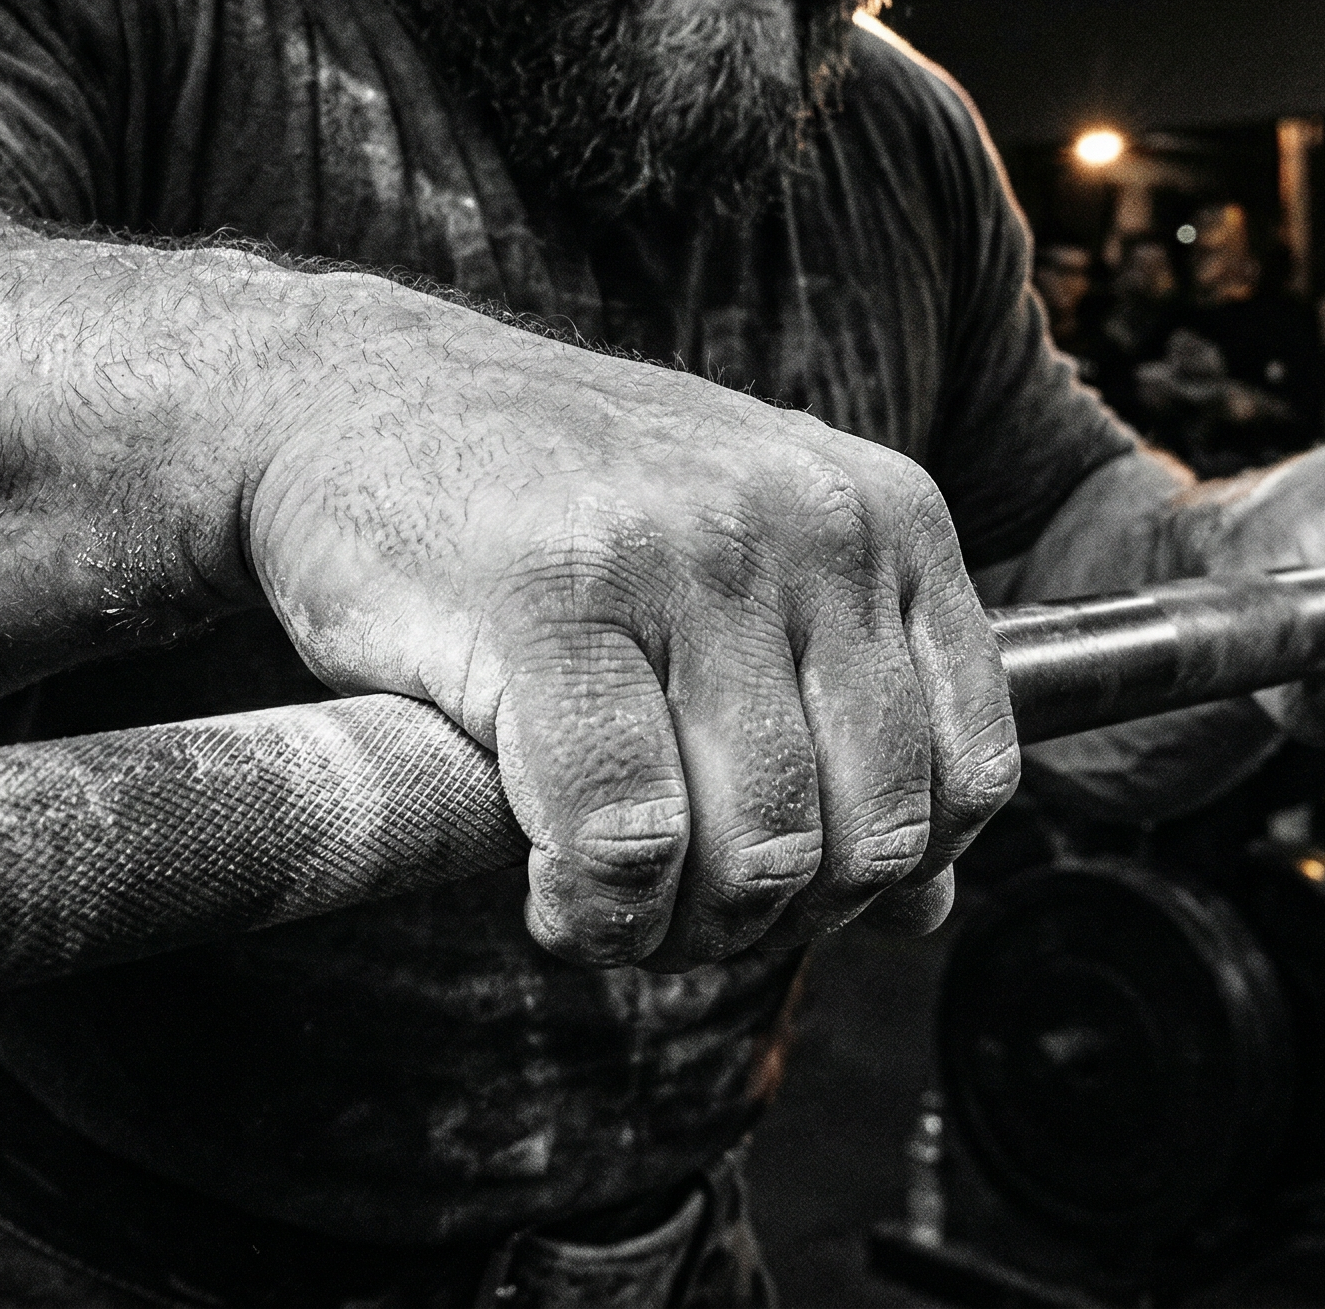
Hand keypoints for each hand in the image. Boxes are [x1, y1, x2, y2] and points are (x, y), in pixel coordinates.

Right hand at [244, 279, 1015, 970]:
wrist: (353, 394)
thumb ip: (842, 721)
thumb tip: (929, 913)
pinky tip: (549, 887)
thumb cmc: (545, 501)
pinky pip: (622, 838)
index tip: (776, 884)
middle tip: (676, 910)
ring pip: (755, 849)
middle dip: (772, 919)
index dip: (883, 879)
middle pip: (867, 832)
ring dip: (678, 929)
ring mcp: (679, 552)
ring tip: (608, 897)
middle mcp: (804, 521)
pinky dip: (593, 911)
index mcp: (880, 511)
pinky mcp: (549, 598)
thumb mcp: (741, 573)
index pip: (971, 770)